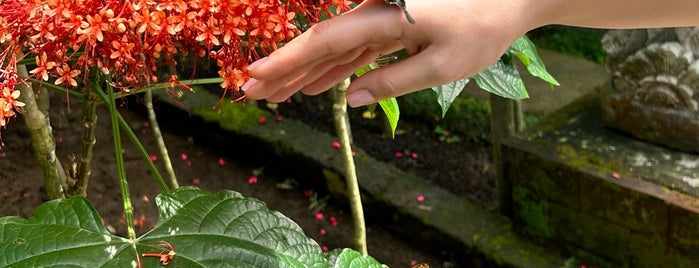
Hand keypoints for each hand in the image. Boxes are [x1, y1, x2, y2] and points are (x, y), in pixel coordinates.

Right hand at [242, 0, 533, 106]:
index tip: (256, 78)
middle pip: (320, 45)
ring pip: (334, 50)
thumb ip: (394, 81)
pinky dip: (335, 70)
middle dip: (285, 69)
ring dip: (305, 73)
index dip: (287, 61)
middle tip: (252, 92)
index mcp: (383, 18)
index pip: (324, 43)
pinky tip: (318, 88)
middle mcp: (374, 15)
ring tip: (276, 96)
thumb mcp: (442, 64)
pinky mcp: (391, 29)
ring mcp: (381, 21)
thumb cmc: (482, 27)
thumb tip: (352, 100)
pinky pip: (355, 52)